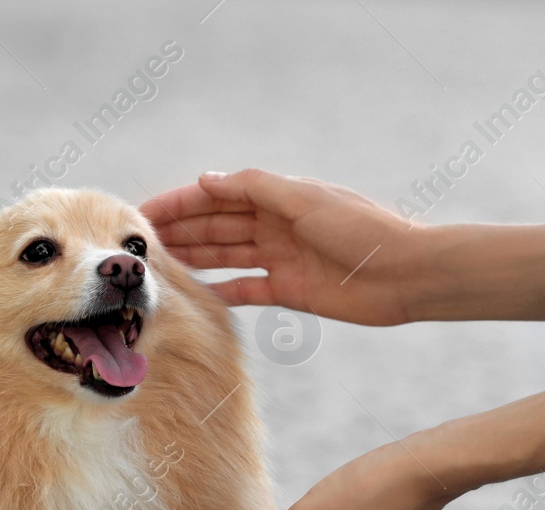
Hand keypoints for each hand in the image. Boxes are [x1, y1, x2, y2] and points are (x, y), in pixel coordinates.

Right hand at [140, 169, 424, 325]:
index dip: (181, 202)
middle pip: (217, 225)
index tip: (144, 213)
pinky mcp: (290, 290)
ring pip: (226, 256)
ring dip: (193, 258)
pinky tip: (194, 294)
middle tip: (139, 246)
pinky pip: (246, 289)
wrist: (405, 274)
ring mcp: (281, 258)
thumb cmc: (362, 228)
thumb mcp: (305, 198)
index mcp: (278, 197)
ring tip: (156, 269)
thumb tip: (207, 179)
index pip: (218, 196)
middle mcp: (276, 225)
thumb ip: (254, 188)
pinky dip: (221, 291)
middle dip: (179, 231)